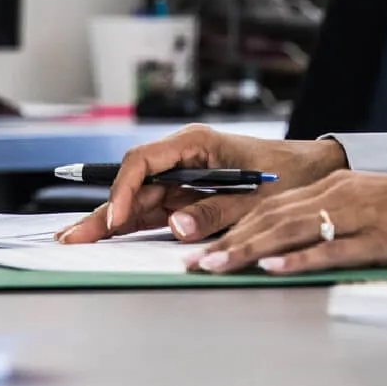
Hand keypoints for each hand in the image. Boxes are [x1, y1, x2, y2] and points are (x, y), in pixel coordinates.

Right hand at [56, 124, 347, 243]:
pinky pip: (154, 212)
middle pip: (132, 184)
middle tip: (70, 236)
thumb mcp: (256, 198)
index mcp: (195, 145)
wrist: (317, 173)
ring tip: (75, 240)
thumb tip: (176, 226)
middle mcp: (182, 159)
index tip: (115, 217)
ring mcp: (183, 178)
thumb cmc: (289, 176)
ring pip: (137, 201)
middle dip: (102, 210)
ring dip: (109, 221)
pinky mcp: (188, 197)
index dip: (124, 190)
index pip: (143, 162)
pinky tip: (105, 237)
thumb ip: (215, 211)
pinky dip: (131, 225)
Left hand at [186, 167, 386, 274]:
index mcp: (328, 188)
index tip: (198, 247)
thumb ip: (326, 217)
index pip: (267, 207)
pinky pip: (332, 249)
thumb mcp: (361, 202)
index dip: (229, 226)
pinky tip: (274, 268)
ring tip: (215, 265)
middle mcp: (335, 196)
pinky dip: (300, 259)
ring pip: (292, 231)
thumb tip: (284, 244)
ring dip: (249, 250)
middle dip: (226, 241)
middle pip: (270, 218)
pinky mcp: (378, 239)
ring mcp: (356, 216)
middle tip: (191, 262)